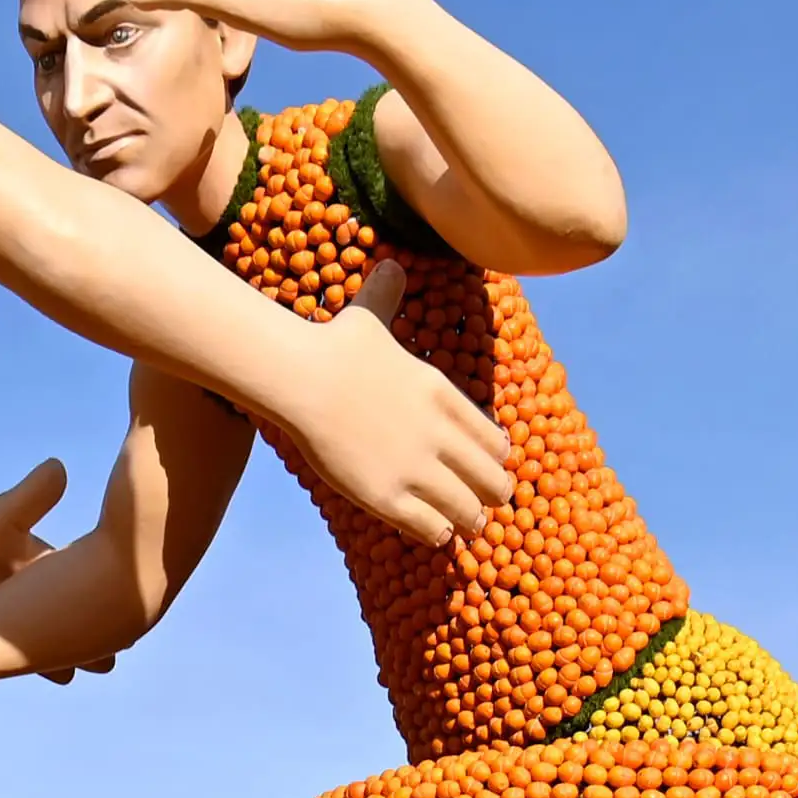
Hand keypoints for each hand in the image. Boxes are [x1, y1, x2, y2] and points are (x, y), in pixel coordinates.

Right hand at [267, 306, 513, 546]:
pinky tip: (428, 529)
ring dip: (467, 522)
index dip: (494, 461)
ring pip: (470, 513)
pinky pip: (434, 530)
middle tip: (480, 504)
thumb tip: (390, 263)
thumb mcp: (371, 314)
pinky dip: (437, 534)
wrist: (300, 378)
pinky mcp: (387, 497)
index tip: (482, 467)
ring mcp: (416, 469)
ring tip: (461, 526)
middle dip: (490, 496)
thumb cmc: (332, 345)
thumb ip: (387, 293)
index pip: (497, 442)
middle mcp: (440, 435)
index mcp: (445, 396)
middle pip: (495, 482)